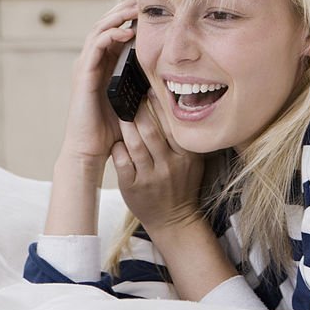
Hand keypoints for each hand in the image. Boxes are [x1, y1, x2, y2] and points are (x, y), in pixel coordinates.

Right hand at [58, 0, 138, 166]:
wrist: (91, 149)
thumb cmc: (114, 129)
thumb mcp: (135, 99)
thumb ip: (145, 83)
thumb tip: (170, 74)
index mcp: (105, 63)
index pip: (117, 29)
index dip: (131, 15)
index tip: (153, 5)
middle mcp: (93, 60)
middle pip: (107, 23)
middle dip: (125, 8)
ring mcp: (86, 65)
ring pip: (99, 29)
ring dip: (118, 16)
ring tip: (136, 7)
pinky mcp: (84, 74)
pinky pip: (95, 46)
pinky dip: (109, 35)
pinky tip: (125, 31)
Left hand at [111, 89, 205, 233]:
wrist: (173, 219)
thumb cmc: (181, 185)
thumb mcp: (192, 162)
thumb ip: (184, 138)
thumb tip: (175, 106)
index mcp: (186, 157)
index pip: (172, 125)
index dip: (160, 106)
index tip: (150, 89)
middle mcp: (169, 166)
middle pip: (151, 132)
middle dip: (138, 110)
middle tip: (130, 96)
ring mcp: (150, 177)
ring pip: (134, 145)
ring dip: (125, 126)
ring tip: (120, 112)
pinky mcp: (133, 187)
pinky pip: (122, 161)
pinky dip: (117, 148)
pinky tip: (116, 139)